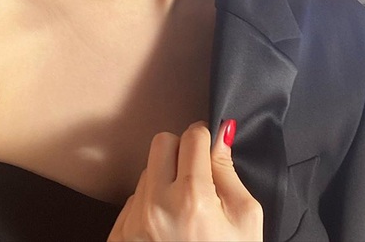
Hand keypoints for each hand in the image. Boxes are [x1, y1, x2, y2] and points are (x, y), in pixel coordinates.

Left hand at [107, 119, 263, 241]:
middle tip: (196, 174)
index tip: (209, 149)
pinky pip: (133, 200)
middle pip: (162, 143)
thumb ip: (228, 171)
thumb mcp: (245, 218)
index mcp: (193, 198)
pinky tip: (168, 227)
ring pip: (147, 171)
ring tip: (183, 211)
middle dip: (181, 151)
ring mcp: (134, 222)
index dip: (204, 139)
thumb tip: (222, 133)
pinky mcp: (120, 236)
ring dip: (165, 180)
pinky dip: (150, 205)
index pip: (191, 136)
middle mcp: (157, 206)